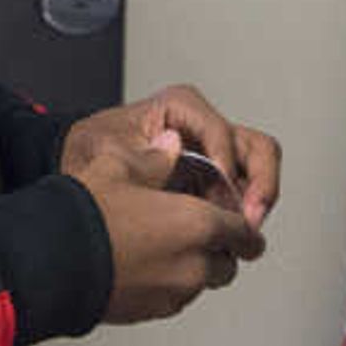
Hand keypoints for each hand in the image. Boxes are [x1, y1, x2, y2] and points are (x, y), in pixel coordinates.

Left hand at [62, 82, 283, 230]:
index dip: (225, 162)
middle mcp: (205, 126)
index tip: (219, 193)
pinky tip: (229, 238)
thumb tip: (172, 149)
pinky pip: (246, 192)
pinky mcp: (217, 178)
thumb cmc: (93, 148)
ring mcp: (215, 153)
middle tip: (248, 219)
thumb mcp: (103, 148)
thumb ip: (136, 151)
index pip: (219, 131)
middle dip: (260, 184)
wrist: (84, 167)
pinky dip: (244, 215)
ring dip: (258, 201)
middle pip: (256, 147)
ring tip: (244, 232)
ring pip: (261, 169)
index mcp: (181, 107)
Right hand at [68, 130, 264, 324]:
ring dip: (194, 268)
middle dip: (220, 250)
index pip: (247, 233)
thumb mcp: (120, 167)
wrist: (50, 262)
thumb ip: (156, 158)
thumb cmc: (84, 216)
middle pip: (229, 263)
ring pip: (202, 283)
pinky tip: (143, 266)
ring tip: (165, 248)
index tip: (241, 224)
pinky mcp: (152, 312)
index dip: (245, 227)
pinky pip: (174, 298)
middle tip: (200, 234)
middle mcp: (195, 264)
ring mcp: (175, 293)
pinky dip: (168, 284)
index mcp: (198, 225)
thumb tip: (170, 147)